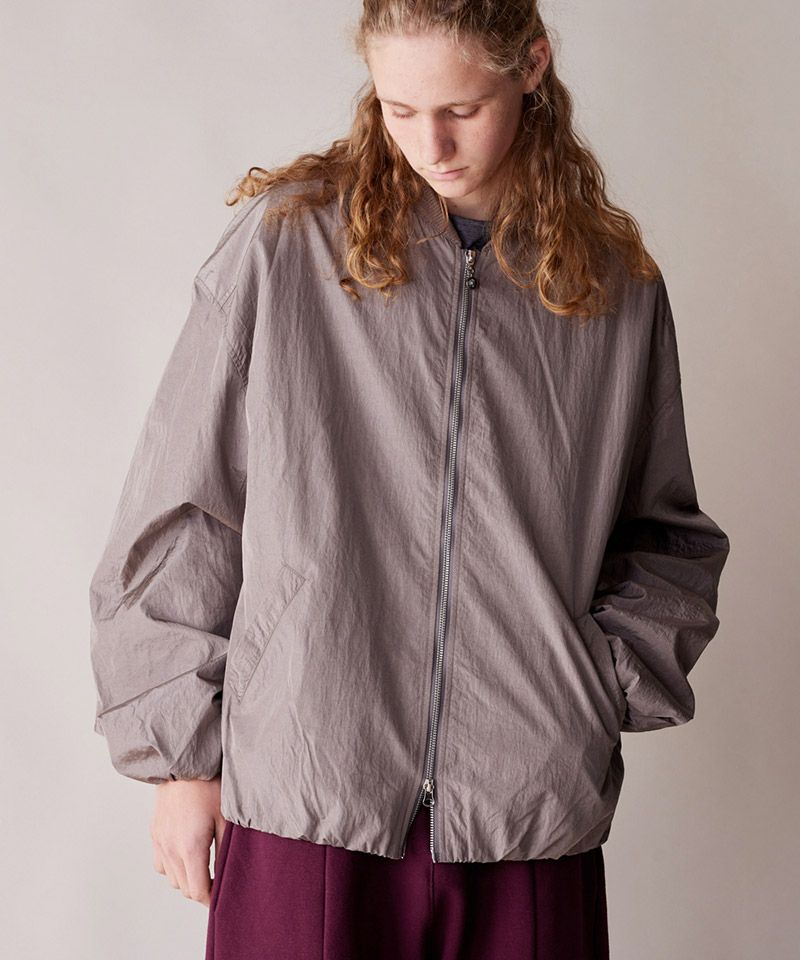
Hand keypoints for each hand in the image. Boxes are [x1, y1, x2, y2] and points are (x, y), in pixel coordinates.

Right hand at [150, 775, 226, 906]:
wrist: (183, 763)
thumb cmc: (208, 786)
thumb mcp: (226, 818)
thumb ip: (226, 850)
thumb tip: (228, 875)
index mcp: (190, 848)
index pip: (198, 891)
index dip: (212, 900)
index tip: (224, 897)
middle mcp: (170, 849)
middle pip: (184, 889)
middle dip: (202, 890)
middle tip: (219, 882)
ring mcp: (160, 842)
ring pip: (171, 879)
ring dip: (187, 879)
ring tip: (205, 868)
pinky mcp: (155, 833)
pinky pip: (161, 864)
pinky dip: (172, 867)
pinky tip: (186, 855)